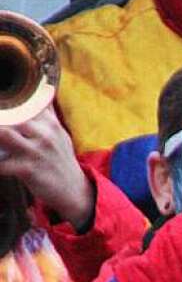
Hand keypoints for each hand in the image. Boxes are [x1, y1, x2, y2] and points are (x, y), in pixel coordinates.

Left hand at [0, 105, 93, 230]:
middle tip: (0, 124)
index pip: (25, 102)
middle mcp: (44, 134)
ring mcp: (36, 152)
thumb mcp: (59, 134)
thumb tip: (43, 90)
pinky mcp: (28, 170)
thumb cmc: (61, 159)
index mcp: (50, 122)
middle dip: (0, 116)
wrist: (74, 190)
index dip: (7, 100)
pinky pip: (1, 164)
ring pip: (3, 133)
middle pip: (10, 113)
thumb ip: (47, 114)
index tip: (3, 104)